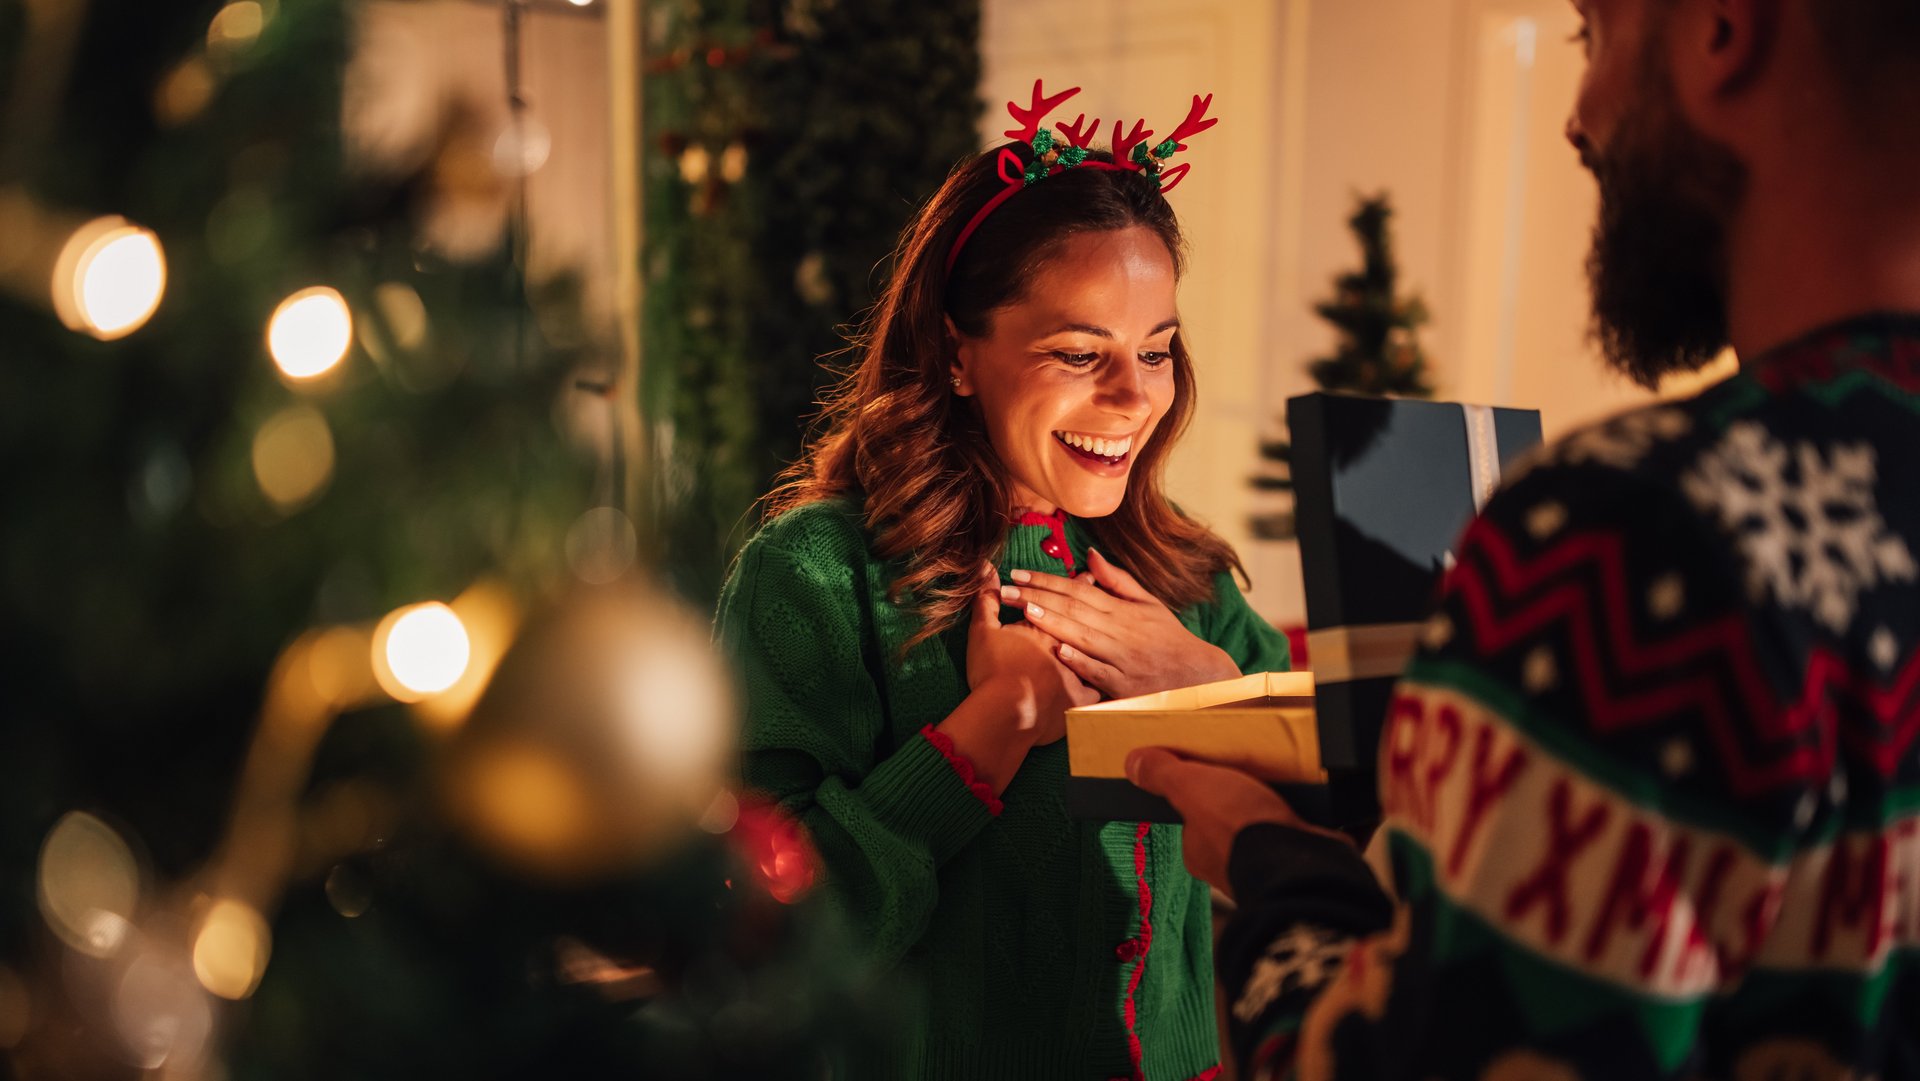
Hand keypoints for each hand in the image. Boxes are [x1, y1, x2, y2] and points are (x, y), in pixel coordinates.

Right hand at [937, 565, 1099, 795]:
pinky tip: (1103, 677)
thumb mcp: (983, 632)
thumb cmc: (992, 671)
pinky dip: (1098, 681)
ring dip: (1099, 640)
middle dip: (1095, 608)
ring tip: (1106, 630)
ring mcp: (1077, 673)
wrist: (1005, 713)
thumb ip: (986, 601)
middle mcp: (1067, 646)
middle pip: (1086, 621)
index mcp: (1047, 629)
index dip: (1076, 585)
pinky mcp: (1080, 700)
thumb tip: (984, 568)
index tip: (1088, 574)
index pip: (1067, 600)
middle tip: (1106, 595)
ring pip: (1095, 653)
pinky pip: (1095, 689)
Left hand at [1000, 548, 1240, 699]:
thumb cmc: (1168, 639)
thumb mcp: (1148, 604)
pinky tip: (1058, 651)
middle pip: (1073, 610)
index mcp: (1122, 610)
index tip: (1019, 574)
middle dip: (1037, 598)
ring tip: (1023, 611)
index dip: (1047, 581)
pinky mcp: (1123, 685)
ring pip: (1082, 637)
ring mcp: (1121, 658)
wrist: (1197, 677)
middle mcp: (1119, 631)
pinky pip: (1099, 671)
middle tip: (1005, 590)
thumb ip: (1118, 580)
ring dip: (1052, 623)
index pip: (1078, 590)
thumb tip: (1090, 554)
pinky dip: (1080, 661)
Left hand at [1124, 747, 1349, 895]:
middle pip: (1240, 823)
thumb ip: (1164, 776)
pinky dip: (1328, 822)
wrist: (1300, 863)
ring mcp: (1276, 865)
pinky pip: (1320, 838)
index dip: (1204, 795)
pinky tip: (1332, 801)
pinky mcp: (1314, 863)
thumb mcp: (1192, 788)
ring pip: (1280, 831)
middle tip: (1263, 769)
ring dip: (1289, 809)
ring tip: (1299, 779)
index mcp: (1203, 851)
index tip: (1218, 771)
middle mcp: (1236, 864)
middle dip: (1252, 800)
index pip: (1195, 819)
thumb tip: (1133, 763)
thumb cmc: (1240, 831)